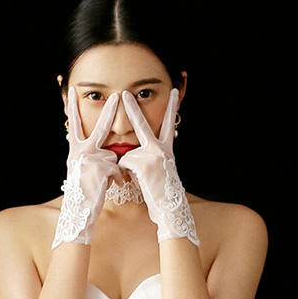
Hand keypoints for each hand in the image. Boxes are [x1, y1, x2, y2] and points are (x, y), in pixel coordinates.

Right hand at [51, 87, 123, 248]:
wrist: (79, 211)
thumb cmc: (83, 191)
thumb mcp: (82, 170)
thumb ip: (92, 156)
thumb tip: (106, 151)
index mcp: (76, 150)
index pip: (74, 125)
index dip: (73, 108)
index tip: (72, 91)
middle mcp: (81, 152)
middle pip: (99, 128)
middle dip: (109, 111)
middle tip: (117, 95)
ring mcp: (90, 160)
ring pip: (112, 157)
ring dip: (113, 171)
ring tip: (103, 184)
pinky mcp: (100, 169)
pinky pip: (117, 169)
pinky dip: (117, 179)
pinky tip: (109, 187)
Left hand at [117, 89, 198, 244]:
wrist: (169, 207)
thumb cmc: (161, 190)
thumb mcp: (158, 168)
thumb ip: (148, 155)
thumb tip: (131, 151)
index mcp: (166, 149)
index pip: (169, 124)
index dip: (172, 107)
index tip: (173, 90)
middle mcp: (161, 149)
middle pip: (144, 125)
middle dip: (134, 108)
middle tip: (125, 92)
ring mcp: (152, 155)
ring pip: (128, 155)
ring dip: (129, 170)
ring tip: (144, 181)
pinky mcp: (142, 164)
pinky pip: (124, 165)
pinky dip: (124, 175)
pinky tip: (136, 183)